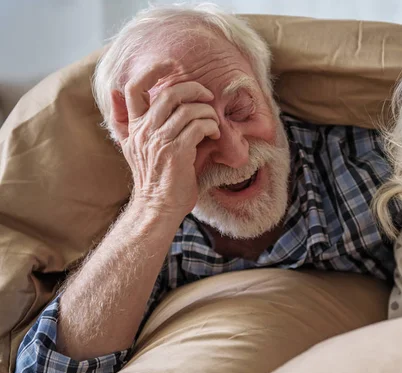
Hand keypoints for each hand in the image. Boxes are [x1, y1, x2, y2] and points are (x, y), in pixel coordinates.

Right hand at [114, 61, 219, 218]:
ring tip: (213, 123)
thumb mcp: (134, 147)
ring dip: (207, 112)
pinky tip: (214, 134)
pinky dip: (211, 126)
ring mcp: (159, 141)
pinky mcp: (176, 152)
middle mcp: (143, 131)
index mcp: (133, 127)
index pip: (133, 88)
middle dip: (193, 89)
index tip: (171, 64)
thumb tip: (116, 93)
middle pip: (168, 93)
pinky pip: (198, 126)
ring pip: (188, 109)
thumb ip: (130, 121)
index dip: (152, 70)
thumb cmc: (154, 178)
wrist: (157, 208)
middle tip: (207, 96)